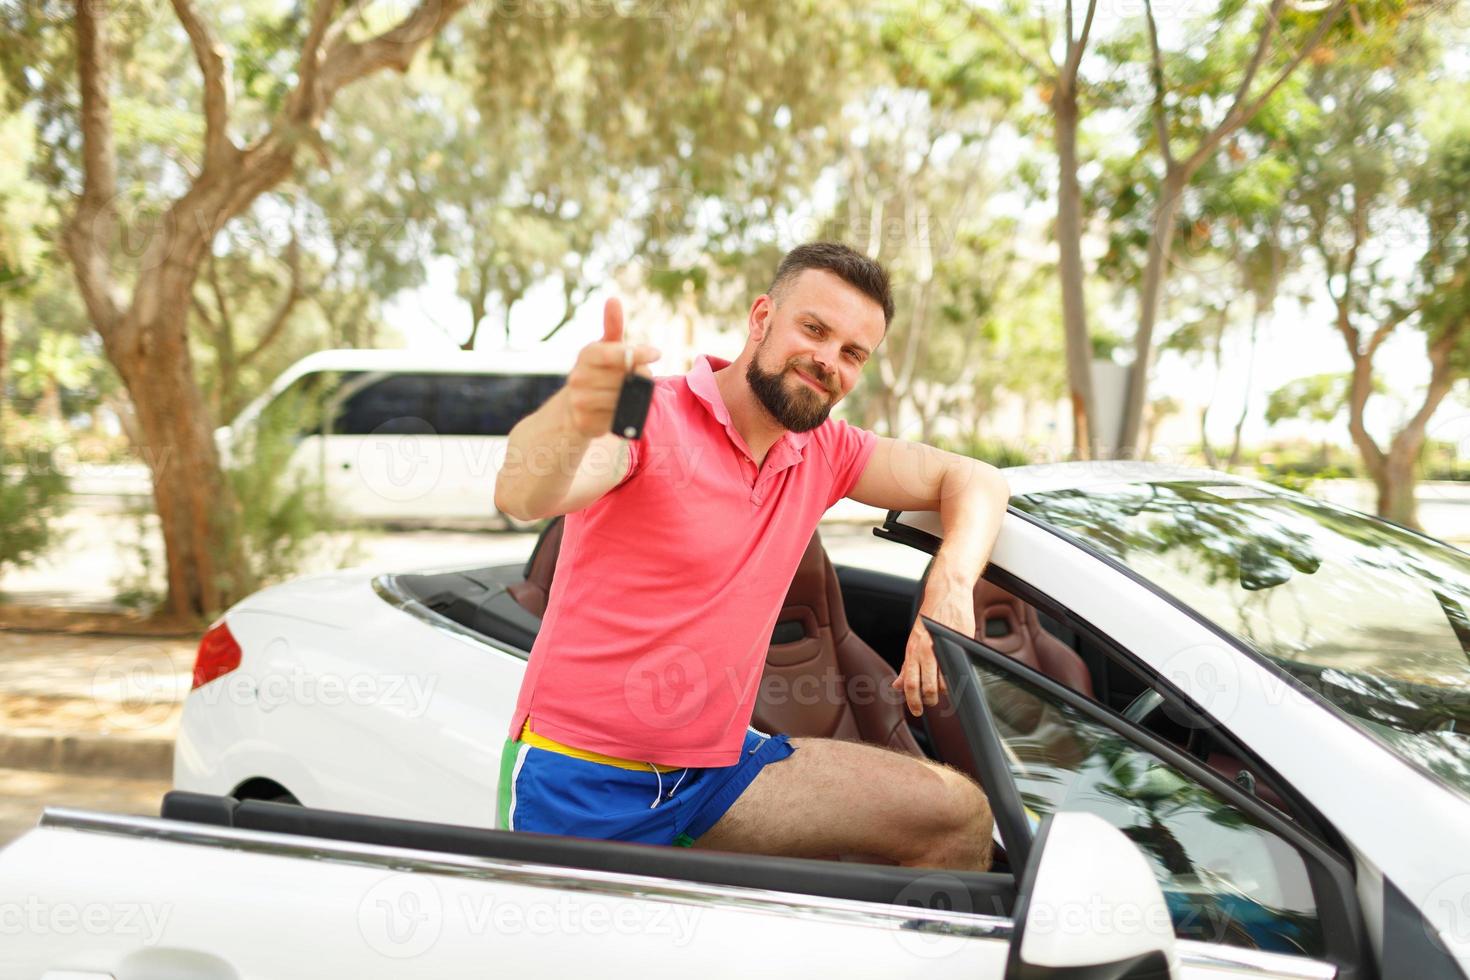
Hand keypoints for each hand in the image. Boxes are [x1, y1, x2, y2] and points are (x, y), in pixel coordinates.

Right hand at [564, 297, 660, 438]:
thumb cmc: (598, 371)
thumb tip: (613, 299)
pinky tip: (621, 408)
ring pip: (623, 399)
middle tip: (642, 376)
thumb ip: (613, 326)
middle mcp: (579, 377)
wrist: (574, 407)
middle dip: (640, 377)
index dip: (639, 354)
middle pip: (625, 378)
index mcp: (587, 355)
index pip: (617, 354)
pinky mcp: (585, 423)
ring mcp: (580, 401)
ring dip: (634, 396)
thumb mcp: (604, 347)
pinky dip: (626, 414)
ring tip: (630, 392)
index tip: (657, 353)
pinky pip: (619, 418)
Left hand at [891, 584, 974, 715]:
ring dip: (946, 689)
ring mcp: (943, 646)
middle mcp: (925, 650)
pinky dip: (958, 675)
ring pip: (946, 680)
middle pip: (928, 686)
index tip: (917, 711)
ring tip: (945, 686)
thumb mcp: (914, 641)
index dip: (913, 701)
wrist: (947, 594)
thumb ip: (907, 666)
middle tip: (932, 702)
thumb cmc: (930, 618)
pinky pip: (959, 667)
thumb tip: (897, 685)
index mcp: (913, 650)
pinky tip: (956, 674)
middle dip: (931, 700)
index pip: (910, 683)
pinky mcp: (959, 642)